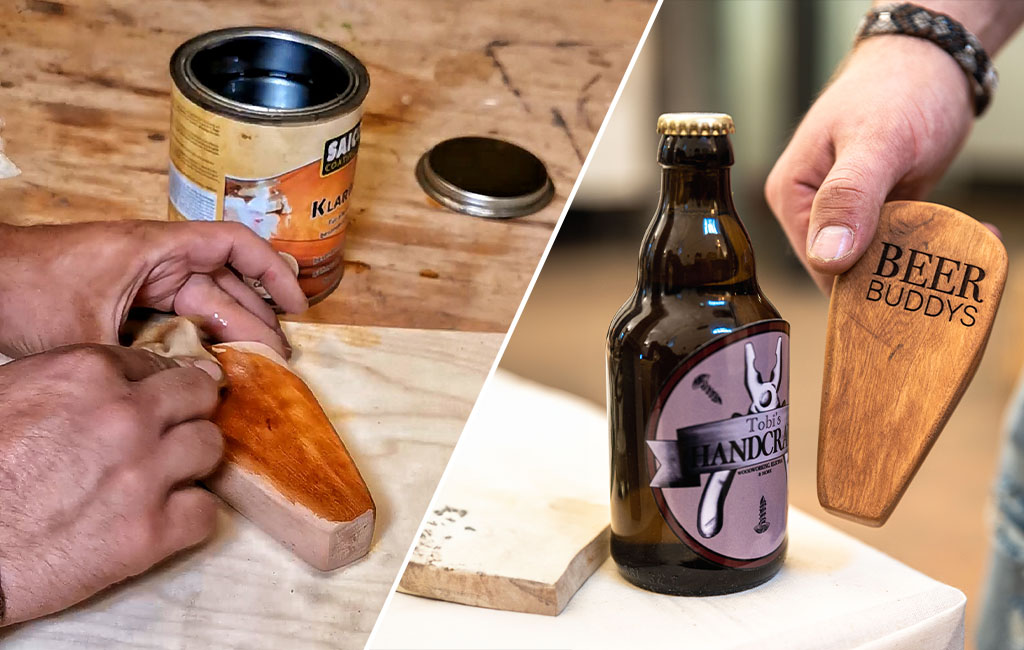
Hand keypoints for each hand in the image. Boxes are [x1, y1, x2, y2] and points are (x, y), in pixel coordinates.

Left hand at [0, 220, 306, 358]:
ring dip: (232, 333)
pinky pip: (177, 319)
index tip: (297, 303)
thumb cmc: (26, 287)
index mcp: (156, 249)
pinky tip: (214, 368)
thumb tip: (193, 386)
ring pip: (204, 306)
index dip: (273, 271)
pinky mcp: (128, 302)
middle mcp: (157, 262)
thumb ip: (144, 361)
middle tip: (280, 360)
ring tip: (259, 367)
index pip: (234, 245)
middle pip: (225, 286)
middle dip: (257, 319)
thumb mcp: (88, 333)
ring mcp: (143, 282)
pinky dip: (199, 341)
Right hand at [0, 344, 222, 624]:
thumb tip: (121, 380)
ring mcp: (144, 475)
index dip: (156, 385)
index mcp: (86, 374)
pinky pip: (206, 512)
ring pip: (210, 448)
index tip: (154, 402)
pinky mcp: (150, 533)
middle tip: (173, 430)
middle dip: (189, 410)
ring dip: (192, 461)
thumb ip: (74, 381)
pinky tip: (164, 517)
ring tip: (165, 476)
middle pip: (199, 396)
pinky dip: (189, 516)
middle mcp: (126, 417)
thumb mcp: (13, 393)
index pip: (158, 363)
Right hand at [765, 36, 972, 291]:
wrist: (932, 60)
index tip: (907, 278)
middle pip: (848, 270)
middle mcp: (810, 210)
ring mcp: (843, 211)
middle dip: (895, 271)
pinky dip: (928, 243)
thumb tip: (827, 258)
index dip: (863, 281)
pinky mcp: (875, 210)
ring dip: (918, 260)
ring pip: (877, 260)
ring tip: (957, 250)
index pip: (820, 268)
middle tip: (943, 260)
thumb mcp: (876, 142)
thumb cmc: (898, 88)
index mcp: (791, 197)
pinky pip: (898, 242)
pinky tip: (962, 237)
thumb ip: (849, 197)